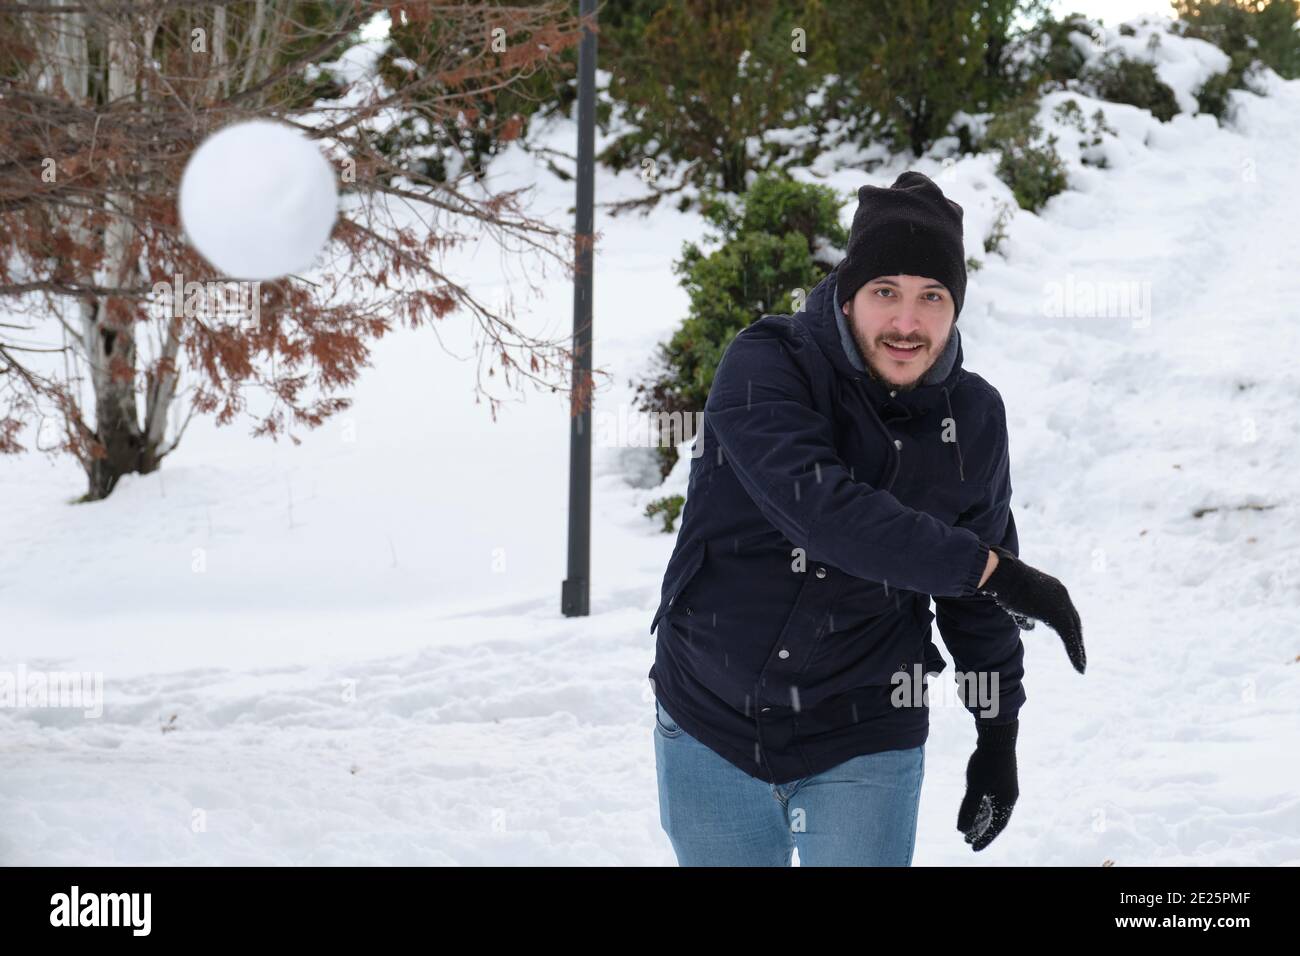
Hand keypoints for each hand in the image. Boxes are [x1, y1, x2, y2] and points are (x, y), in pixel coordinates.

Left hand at [957, 719, 1018, 850]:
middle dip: (980, 830)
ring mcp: (1003, 785)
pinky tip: (970, 806)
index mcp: (1007, 801)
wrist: (996, 736)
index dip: (985, 839)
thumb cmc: (987, 762)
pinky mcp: (997, 776)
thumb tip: (961, 829)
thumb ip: (969, 808)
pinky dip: (980, 805)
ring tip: (965, 826)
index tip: (973, 848)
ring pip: (990, 807)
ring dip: (979, 817)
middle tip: (966, 840)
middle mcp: (1008, 795)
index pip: (996, 826)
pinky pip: (989, 797)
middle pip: (994, 818)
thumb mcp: (975, 787)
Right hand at [978, 545, 1084, 672]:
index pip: (1066, 611)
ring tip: (1081, 666)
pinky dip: (1075, 653)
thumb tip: (1031, 627)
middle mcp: (1062, 594)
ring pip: (1074, 631)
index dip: (1069, 627)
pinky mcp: (1058, 615)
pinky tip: (1078, 667)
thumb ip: (1026, 615)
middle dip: (1077, 639)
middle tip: (1080, 656)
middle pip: (1074, 621)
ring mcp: (1062, 603)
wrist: (1004, 576)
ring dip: (1078, 650)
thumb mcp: (1018, 603)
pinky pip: (1070, 637)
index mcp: (1054, 589)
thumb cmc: (1005, 586)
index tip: (1071, 640)